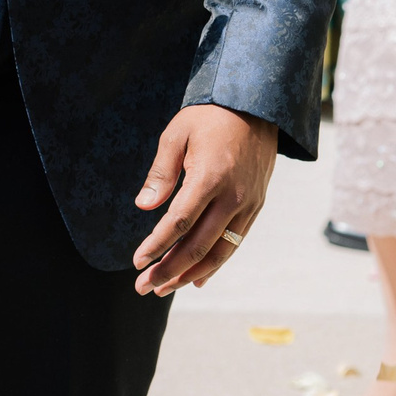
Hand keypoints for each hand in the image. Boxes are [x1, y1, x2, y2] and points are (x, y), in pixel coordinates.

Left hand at [131, 104, 275, 293]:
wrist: (258, 106)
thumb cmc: (210, 117)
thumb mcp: (177, 133)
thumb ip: (161, 172)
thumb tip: (144, 206)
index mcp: (209, 177)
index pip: (179, 222)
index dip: (157, 245)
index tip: (137, 262)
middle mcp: (233, 197)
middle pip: (198, 245)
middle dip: (169, 270)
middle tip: (143, 287)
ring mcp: (248, 204)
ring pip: (219, 251)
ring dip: (190, 274)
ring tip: (164, 289)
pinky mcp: (256, 206)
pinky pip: (235, 243)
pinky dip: (215, 263)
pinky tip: (196, 278)